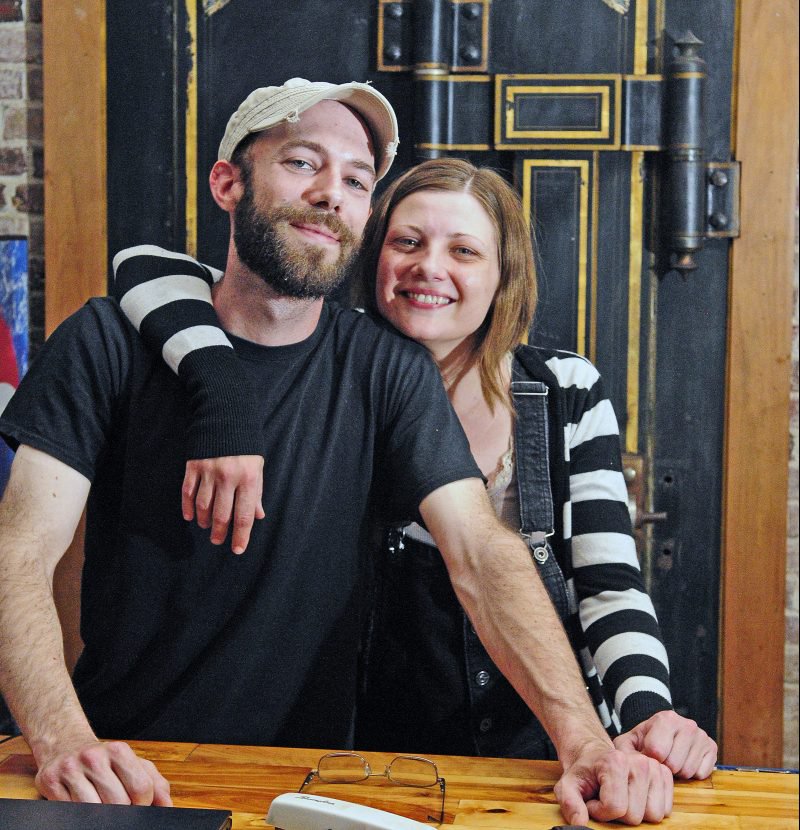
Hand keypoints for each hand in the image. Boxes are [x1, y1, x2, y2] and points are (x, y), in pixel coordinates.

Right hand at [34, 739, 171, 804]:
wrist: (64, 745)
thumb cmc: (104, 761)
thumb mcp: (132, 764)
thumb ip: (155, 783)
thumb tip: (167, 807)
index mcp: (119, 751)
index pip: (141, 788)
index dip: (143, 806)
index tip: (138, 808)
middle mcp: (94, 756)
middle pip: (117, 802)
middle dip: (122, 815)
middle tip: (119, 813)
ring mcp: (70, 768)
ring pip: (92, 810)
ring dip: (100, 817)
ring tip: (101, 810)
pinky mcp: (49, 781)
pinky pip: (68, 811)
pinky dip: (79, 815)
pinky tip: (81, 807)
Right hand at [182, 455, 264, 553]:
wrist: (226, 417)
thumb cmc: (246, 446)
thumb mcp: (257, 467)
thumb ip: (257, 493)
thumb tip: (258, 516)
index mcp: (249, 478)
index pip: (244, 515)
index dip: (241, 535)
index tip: (237, 549)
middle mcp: (228, 477)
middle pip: (221, 514)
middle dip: (219, 532)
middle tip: (218, 541)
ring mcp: (209, 471)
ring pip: (204, 506)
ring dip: (204, 521)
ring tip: (207, 527)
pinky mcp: (193, 466)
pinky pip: (188, 492)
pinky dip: (188, 507)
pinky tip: (191, 516)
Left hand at [555, 738, 672, 825]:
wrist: (597, 757)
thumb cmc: (584, 773)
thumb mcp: (568, 785)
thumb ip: (570, 803)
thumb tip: (580, 823)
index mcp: (615, 761)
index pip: (615, 807)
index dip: (600, 812)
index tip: (593, 801)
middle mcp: (639, 762)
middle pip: (634, 815)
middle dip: (617, 814)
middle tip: (606, 798)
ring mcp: (655, 768)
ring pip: (653, 815)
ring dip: (634, 813)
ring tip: (620, 798)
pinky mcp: (665, 776)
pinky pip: (664, 810)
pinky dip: (648, 810)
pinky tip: (634, 797)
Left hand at [613, 709, 717, 779]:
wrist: (661, 736)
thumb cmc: (642, 741)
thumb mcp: (628, 743)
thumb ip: (625, 753)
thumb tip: (630, 766)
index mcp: (666, 718)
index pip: (657, 751)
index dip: (649, 758)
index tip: (647, 754)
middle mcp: (687, 724)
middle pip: (674, 763)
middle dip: (664, 767)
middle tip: (661, 760)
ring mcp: (702, 735)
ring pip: (689, 770)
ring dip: (677, 772)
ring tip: (671, 761)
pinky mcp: (712, 748)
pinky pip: (702, 773)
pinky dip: (692, 774)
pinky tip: (684, 762)